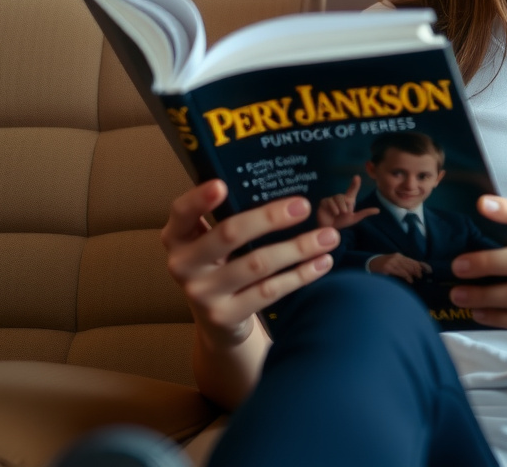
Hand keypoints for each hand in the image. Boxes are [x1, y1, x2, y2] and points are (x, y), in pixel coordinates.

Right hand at [161, 179, 339, 346]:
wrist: (217, 323)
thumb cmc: (222, 266)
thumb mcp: (214, 242)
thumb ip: (231, 217)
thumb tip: (283, 186)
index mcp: (178, 237)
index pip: (181, 212)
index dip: (198, 198)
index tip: (221, 184)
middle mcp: (183, 265)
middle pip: (228, 235)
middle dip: (269, 218)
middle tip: (304, 206)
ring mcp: (202, 294)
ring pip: (257, 264)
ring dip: (297, 248)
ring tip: (329, 237)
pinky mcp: (225, 316)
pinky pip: (269, 291)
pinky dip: (300, 275)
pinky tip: (322, 263)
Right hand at [316, 175, 380, 229]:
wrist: (331, 229)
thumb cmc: (342, 222)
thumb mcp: (355, 218)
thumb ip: (365, 213)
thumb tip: (378, 210)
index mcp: (348, 199)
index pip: (352, 189)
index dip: (355, 183)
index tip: (357, 177)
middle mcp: (340, 197)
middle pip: (345, 197)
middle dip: (346, 207)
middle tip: (344, 214)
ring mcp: (331, 198)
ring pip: (338, 198)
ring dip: (340, 208)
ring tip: (338, 214)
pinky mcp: (324, 201)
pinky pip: (329, 201)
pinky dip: (333, 208)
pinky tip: (333, 213)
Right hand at [369, 252, 431, 282]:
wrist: (370, 264)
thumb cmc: (383, 265)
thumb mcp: (393, 263)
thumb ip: (402, 265)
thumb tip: (414, 271)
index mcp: (398, 256)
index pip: (412, 260)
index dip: (419, 266)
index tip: (423, 272)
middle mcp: (396, 257)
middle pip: (411, 264)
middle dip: (417, 271)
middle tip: (420, 276)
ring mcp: (392, 262)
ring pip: (407, 268)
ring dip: (413, 274)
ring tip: (416, 279)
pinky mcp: (388, 268)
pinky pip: (401, 272)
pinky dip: (407, 276)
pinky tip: (410, 280)